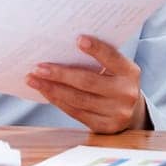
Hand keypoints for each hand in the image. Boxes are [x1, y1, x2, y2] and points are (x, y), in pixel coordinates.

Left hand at [26, 35, 151, 133]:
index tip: (79, 39)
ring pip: (78, 99)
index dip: (97, 49)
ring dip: (52, 88)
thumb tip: (62, 48)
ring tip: (33, 79)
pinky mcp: (105, 126)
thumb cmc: (115, 79)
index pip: (112, 58)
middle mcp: (126, 93)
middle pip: (88, 82)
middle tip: (38, 67)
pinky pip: (76, 113)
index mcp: (130, 72)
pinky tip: (45, 91)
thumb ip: (98, 59)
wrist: (132, 110)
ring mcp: (117, 113)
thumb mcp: (115, 67)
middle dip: (60, 74)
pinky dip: (58, 100)